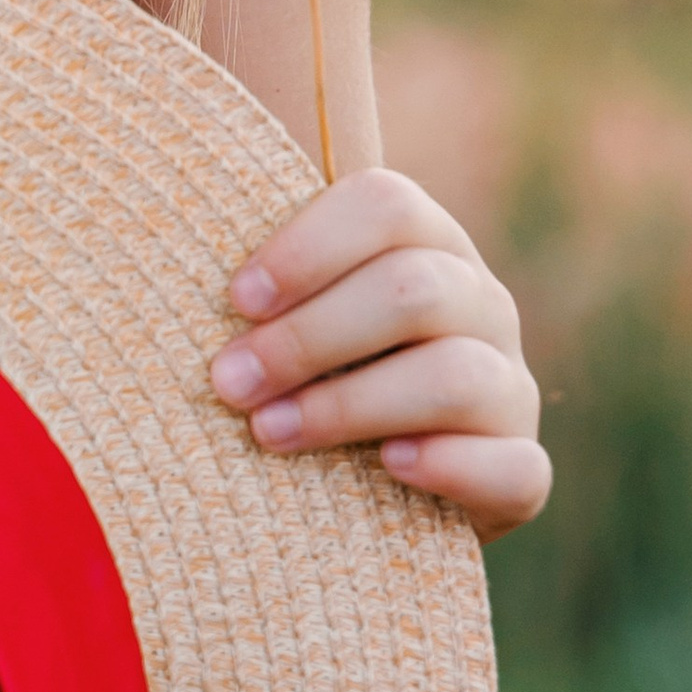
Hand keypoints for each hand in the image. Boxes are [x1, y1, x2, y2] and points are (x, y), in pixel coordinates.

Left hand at [209, 168, 549, 540]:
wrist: (377, 488)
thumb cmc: (311, 377)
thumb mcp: (294, 319)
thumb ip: (266, 292)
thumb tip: (167, 269)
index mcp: (426, 241)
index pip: (387, 204)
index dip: (308, 247)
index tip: (236, 299)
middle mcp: (481, 302)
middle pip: (412, 289)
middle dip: (307, 337)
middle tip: (228, 384)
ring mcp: (511, 386)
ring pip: (455, 375)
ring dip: (348, 406)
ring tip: (269, 434)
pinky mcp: (525, 470)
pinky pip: (511, 465)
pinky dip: (445, 465)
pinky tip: (385, 468)